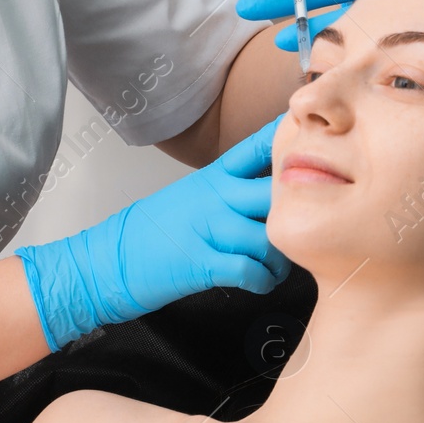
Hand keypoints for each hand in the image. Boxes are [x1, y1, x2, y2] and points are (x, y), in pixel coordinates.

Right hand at [15, 116, 290, 349]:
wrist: (104, 262)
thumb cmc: (147, 235)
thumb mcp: (188, 195)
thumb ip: (227, 190)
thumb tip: (268, 192)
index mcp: (212, 178)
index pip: (259, 147)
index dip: (290, 140)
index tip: (318, 139)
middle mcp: (214, 197)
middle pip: (278, 191)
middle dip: (301, 211)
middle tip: (309, 229)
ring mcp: (208, 228)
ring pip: (271, 236)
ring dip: (283, 258)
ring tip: (279, 266)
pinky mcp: (202, 262)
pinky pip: (252, 271)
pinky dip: (264, 281)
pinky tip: (259, 283)